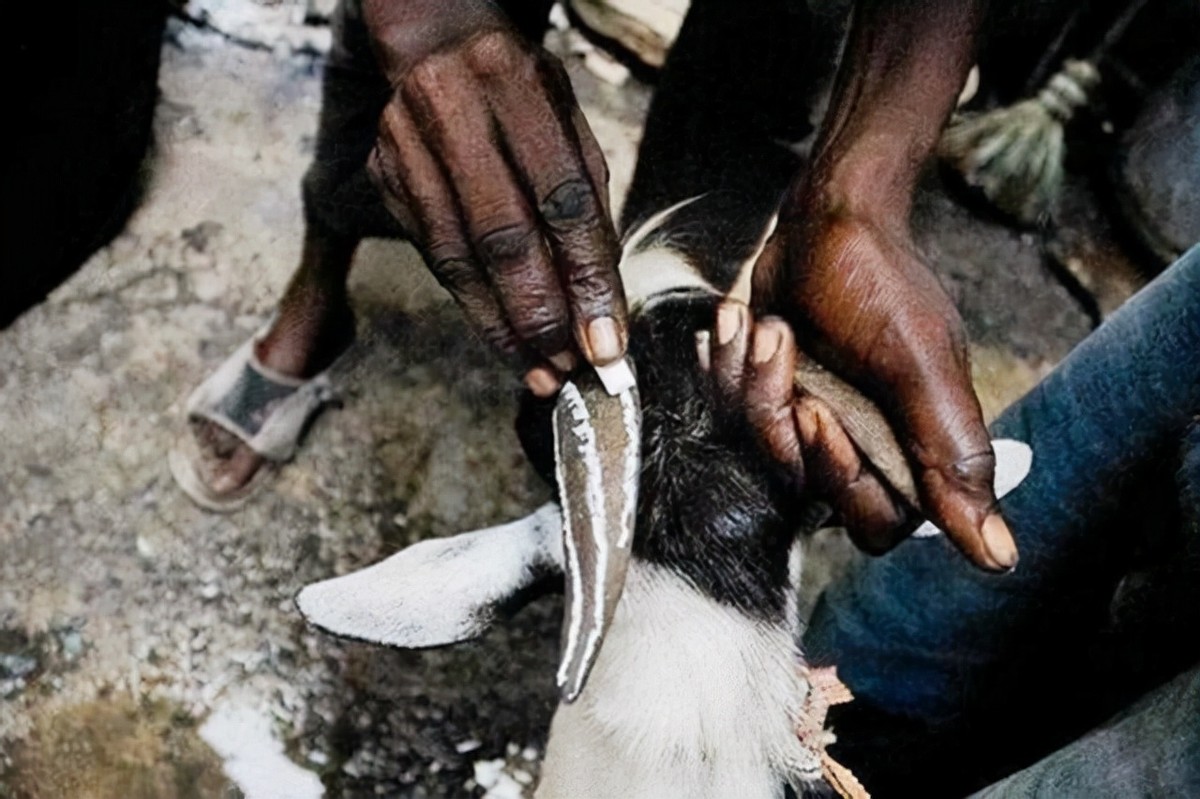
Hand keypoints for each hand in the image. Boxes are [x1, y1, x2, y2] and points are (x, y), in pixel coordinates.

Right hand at [363, 0, 625, 393]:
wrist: (434, 43)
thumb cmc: (520, 93)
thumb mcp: (568, 124)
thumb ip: (584, 204)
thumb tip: (600, 303)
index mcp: (515, 81)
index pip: (561, 196)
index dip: (587, 277)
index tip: (607, 340)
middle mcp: (451, 108)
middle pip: (501, 235)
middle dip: (541, 315)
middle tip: (570, 369)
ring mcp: (406, 145)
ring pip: (458, 258)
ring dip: (503, 326)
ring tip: (539, 370)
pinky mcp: (384, 177)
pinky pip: (435, 257)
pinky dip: (473, 304)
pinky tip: (503, 336)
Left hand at [747, 189, 1016, 571]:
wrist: (824, 219)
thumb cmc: (879, 281)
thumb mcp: (919, 366)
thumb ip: (954, 457)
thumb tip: (1000, 557)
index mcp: (911, 452)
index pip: (874, 522)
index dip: (837, 476)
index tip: (815, 413)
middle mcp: (862, 449)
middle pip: (806, 488)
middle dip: (778, 417)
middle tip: (781, 345)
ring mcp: (810, 426)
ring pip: (759, 452)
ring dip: (748, 382)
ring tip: (763, 324)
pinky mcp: (767, 401)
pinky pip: (728, 417)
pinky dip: (726, 367)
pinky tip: (738, 324)